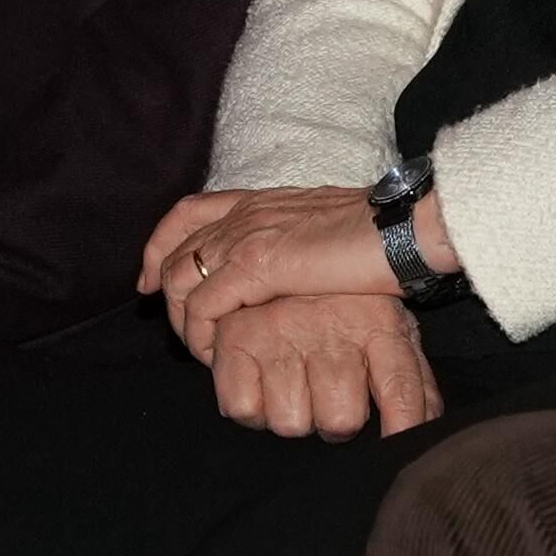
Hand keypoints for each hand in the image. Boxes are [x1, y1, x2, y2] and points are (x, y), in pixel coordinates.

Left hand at [143, 184, 425, 359]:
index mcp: (263, 200)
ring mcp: (248, 236)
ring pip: (180, 280)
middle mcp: (247, 213)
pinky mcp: (255, 264)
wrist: (403, 228)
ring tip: (203, 350)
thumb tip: (296, 268)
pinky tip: (217, 354)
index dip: (161, 244)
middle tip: (183, 332)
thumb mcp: (327, 234)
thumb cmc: (382, 236)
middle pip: (175, 250)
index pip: (191, 212)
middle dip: (165, 293)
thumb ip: (298, 244)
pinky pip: (204, 306)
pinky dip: (201, 334)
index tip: (152, 280)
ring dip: (184, 321)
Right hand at [203, 294, 443, 439]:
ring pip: (291, 423)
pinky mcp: (236, 339)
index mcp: (377, 323)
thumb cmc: (345, 305)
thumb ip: (412, 380)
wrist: (276, 252)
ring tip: (295, 388)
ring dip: (293, 417)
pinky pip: (244, 409)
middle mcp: (330, 326)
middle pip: (340, 421)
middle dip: (336, 424)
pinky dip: (251, 409)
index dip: (403, 426)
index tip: (398, 448)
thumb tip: (426, 429)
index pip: (400, 388)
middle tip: (329, 399)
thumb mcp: (387, 327)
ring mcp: (281, 331)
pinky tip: (262, 385)